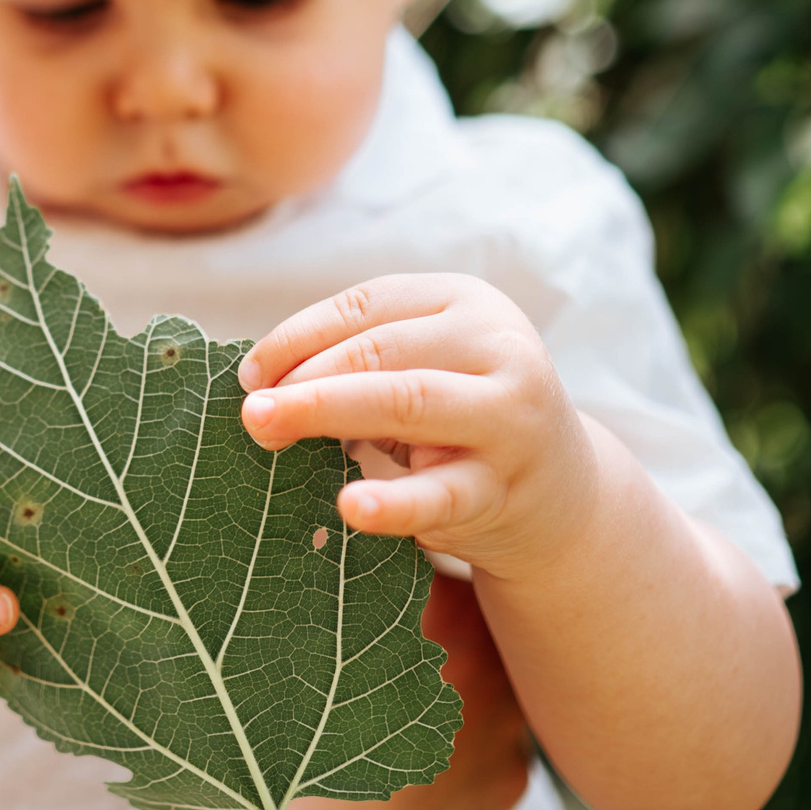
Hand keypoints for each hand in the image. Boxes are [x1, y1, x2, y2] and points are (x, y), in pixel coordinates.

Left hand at [235, 274, 598, 580]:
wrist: (562, 493)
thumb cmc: (459, 418)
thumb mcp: (422, 369)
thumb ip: (356, 361)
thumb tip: (256, 381)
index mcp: (466, 302)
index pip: (366, 307)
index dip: (297, 336)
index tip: (248, 373)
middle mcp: (497, 347)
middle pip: (380, 351)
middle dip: (303, 378)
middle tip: (247, 411)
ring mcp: (508, 417)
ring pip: (406, 401)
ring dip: (324, 411)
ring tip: (263, 430)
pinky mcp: (507, 487)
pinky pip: (440, 494)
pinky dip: (392, 503)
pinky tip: (350, 507)